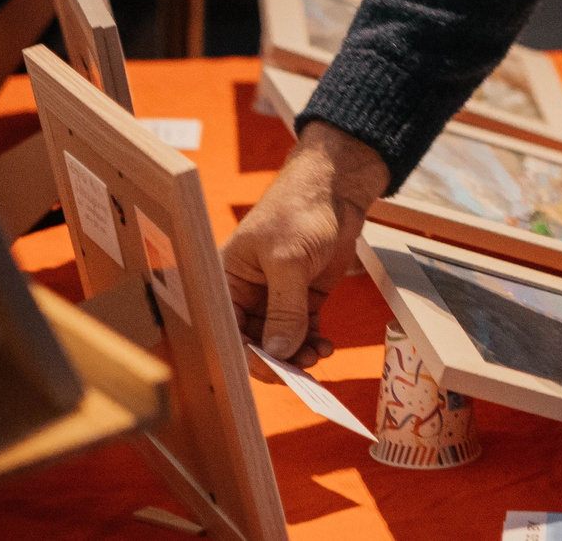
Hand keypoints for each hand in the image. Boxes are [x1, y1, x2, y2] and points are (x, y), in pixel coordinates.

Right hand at [221, 122, 389, 365]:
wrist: (334, 190)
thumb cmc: (298, 210)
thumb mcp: (288, 260)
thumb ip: (285, 309)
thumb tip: (279, 353)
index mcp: (227, 281)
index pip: (229, 330)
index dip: (248, 355)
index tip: (274, 371)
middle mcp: (247, 293)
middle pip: (254, 342)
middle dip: (277, 360)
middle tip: (301, 371)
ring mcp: (276, 297)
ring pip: (281, 341)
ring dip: (297, 355)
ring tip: (317, 356)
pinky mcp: (302, 297)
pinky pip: (302, 331)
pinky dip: (312, 343)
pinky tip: (324, 346)